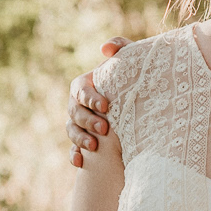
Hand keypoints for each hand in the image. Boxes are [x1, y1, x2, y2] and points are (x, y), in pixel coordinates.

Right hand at [67, 38, 128, 167]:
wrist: (138, 106)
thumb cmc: (131, 80)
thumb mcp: (130, 61)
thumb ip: (120, 47)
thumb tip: (105, 48)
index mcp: (84, 85)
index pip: (80, 90)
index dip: (90, 98)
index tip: (106, 106)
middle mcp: (77, 105)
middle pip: (74, 112)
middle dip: (88, 121)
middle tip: (105, 129)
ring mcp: (77, 124)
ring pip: (71, 131)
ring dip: (80, 139)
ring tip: (94, 147)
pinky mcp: (82, 142)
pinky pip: (72, 150)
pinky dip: (74, 156)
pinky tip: (80, 163)